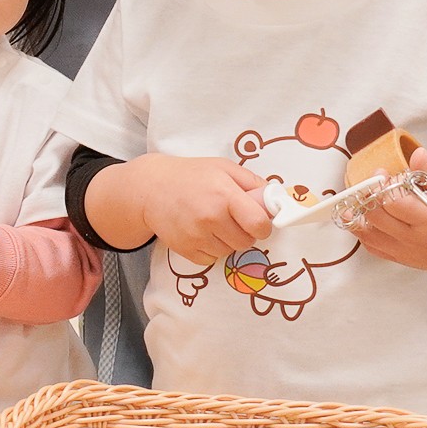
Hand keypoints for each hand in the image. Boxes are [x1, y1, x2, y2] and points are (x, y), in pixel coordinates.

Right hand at [124, 154, 271, 267]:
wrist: (151, 188)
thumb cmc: (190, 175)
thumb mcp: (224, 168)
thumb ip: (252, 183)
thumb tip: (275, 200)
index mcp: (225, 195)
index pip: (259, 224)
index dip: (263, 225)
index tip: (258, 220)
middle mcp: (211, 218)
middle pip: (247, 242)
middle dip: (245, 232)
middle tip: (233, 219)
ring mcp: (197, 236)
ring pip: (230, 251)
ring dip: (228, 241)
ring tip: (214, 222)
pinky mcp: (186, 250)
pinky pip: (211, 259)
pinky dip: (211, 249)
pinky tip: (202, 232)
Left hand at [348, 150, 426, 272]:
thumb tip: (416, 154)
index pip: (395, 204)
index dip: (384, 186)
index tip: (383, 173)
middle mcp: (416, 241)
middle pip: (377, 219)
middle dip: (368, 197)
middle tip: (372, 183)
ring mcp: (408, 254)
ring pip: (369, 237)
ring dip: (359, 217)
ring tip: (359, 199)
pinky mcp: (405, 261)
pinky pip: (375, 249)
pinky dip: (366, 233)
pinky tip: (368, 218)